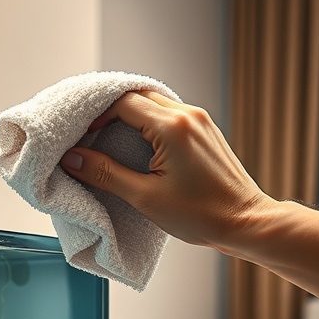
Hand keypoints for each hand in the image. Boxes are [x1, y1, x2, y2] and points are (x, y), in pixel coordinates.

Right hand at [60, 91, 275, 251]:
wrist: (245, 222)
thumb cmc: (201, 215)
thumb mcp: (145, 197)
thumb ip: (106, 174)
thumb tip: (73, 159)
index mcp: (172, 127)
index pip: (122, 103)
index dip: (96, 117)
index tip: (81, 137)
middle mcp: (188, 114)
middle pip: (137, 96)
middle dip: (109, 112)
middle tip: (90, 136)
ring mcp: (200, 120)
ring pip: (153, 102)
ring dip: (129, 116)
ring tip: (110, 141)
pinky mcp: (205, 130)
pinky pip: (169, 114)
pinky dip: (148, 123)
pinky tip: (138, 145)